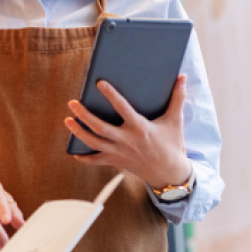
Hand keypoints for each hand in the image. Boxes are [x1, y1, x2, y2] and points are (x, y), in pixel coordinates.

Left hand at [64, 75, 191, 189]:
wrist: (170, 174)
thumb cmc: (172, 145)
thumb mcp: (175, 121)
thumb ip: (177, 98)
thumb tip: (183, 77)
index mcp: (140, 128)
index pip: (123, 108)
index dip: (111, 95)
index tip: (99, 83)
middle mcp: (127, 141)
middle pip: (100, 128)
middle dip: (84, 115)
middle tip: (72, 103)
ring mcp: (119, 153)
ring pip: (94, 143)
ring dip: (78, 132)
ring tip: (67, 120)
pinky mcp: (116, 162)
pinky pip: (96, 161)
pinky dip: (84, 157)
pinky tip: (73, 151)